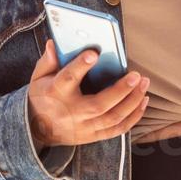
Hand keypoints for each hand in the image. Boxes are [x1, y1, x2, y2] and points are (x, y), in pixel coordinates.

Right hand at [26, 39, 150, 148]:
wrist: (37, 130)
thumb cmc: (42, 97)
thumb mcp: (39, 77)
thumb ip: (48, 60)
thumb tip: (53, 43)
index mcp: (55, 93)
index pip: (68, 79)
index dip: (80, 66)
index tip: (94, 53)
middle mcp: (71, 113)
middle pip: (99, 105)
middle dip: (120, 90)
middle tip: (136, 75)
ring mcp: (84, 127)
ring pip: (113, 118)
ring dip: (132, 101)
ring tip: (143, 84)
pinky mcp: (93, 136)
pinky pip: (118, 129)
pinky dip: (133, 117)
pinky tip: (143, 101)